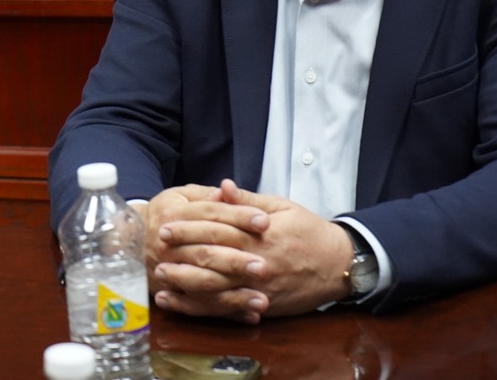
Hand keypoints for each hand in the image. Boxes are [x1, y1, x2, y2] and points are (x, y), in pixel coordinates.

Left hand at [152, 179, 353, 320]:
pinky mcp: (262, 305)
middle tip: (157, 250)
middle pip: (213, 260)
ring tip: (162, 279)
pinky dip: (203, 308)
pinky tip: (183, 304)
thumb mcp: (281, 206)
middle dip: (182, 255)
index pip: (218, 230)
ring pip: (217, 290)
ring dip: (186, 285)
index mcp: (260, 235)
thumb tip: (222, 186)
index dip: (190, 228)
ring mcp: (260, 288)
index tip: (167, 223)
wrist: (339, 264)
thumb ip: (247, 200)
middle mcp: (258, 263)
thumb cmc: (309, 231)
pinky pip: (228, 309)